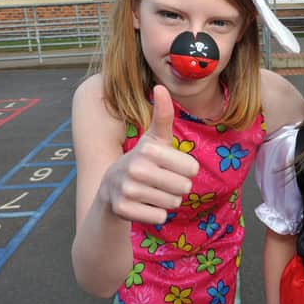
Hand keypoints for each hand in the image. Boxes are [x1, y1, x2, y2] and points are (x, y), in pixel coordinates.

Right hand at [100, 85, 198, 223]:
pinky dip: (155, 214)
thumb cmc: (143, 159)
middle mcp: (136, 169)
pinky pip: (159, 217)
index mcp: (149, 150)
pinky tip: (143, 204)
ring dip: (166, 200)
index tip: (170, 166)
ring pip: (173, 203)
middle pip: (184, 188)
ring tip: (151, 191)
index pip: (192, 169)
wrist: (110, 188)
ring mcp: (128, 190)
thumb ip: (162, 115)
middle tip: (161, 181)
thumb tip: (160, 86)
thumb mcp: (154, 138)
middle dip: (177, 187)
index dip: (185, 170)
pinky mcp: (123, 210)